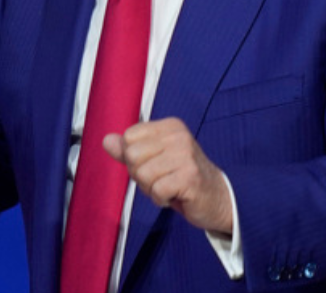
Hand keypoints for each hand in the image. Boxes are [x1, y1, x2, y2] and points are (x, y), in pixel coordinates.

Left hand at [104, 117, 233, 235]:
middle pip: (131, 155)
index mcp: (169, 126)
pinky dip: (161, 199)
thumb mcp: (154, 159)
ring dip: (151, 189)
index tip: (155, 165)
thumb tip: (106, 140)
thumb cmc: (182, 178)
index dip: (134, 158)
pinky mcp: (190, 177)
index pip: (128, 137)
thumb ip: (128, 149)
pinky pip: (156, 190)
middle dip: (140, 175)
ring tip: (169, 187)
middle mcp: (178, 136)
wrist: (219, 199)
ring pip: (142, 174)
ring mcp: (186, 155)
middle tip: (162, 179)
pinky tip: (176, 196)